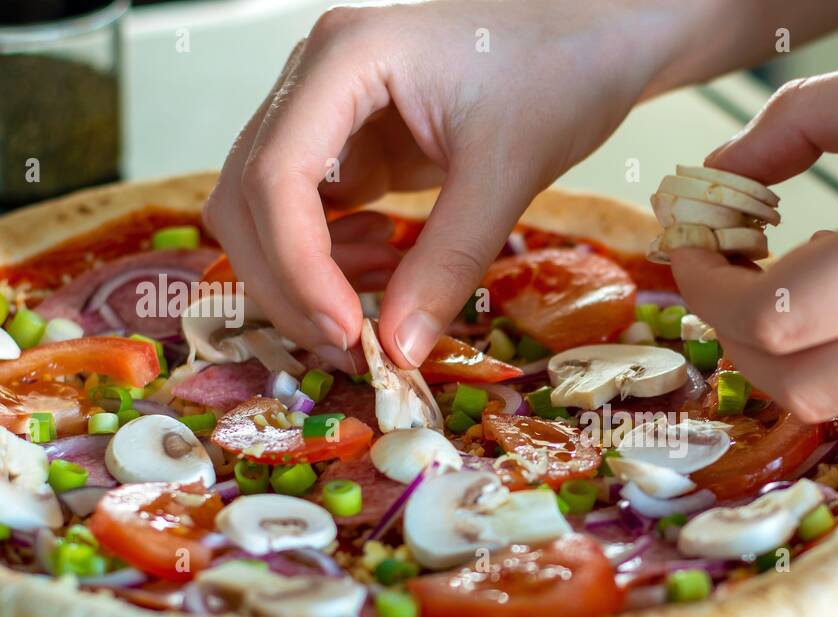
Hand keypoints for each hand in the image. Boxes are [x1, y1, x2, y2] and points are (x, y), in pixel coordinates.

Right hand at [203, 0, 671, 370]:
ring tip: (380, 304)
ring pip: (264, 213)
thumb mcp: (507, 173)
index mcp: (345, 58)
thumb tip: (399, 349)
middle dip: (290, 285)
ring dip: (307, 277)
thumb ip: (450, 262)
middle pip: (248, 198)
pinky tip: (387, 267)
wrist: (589, 46)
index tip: (348, 331)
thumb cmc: (557, 76)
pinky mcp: (346, 145)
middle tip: (355, 348)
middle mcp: (314, 79)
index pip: (277, 174)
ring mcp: (323, 111)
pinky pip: (306, 217)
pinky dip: (332, 260)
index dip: (298, 266)